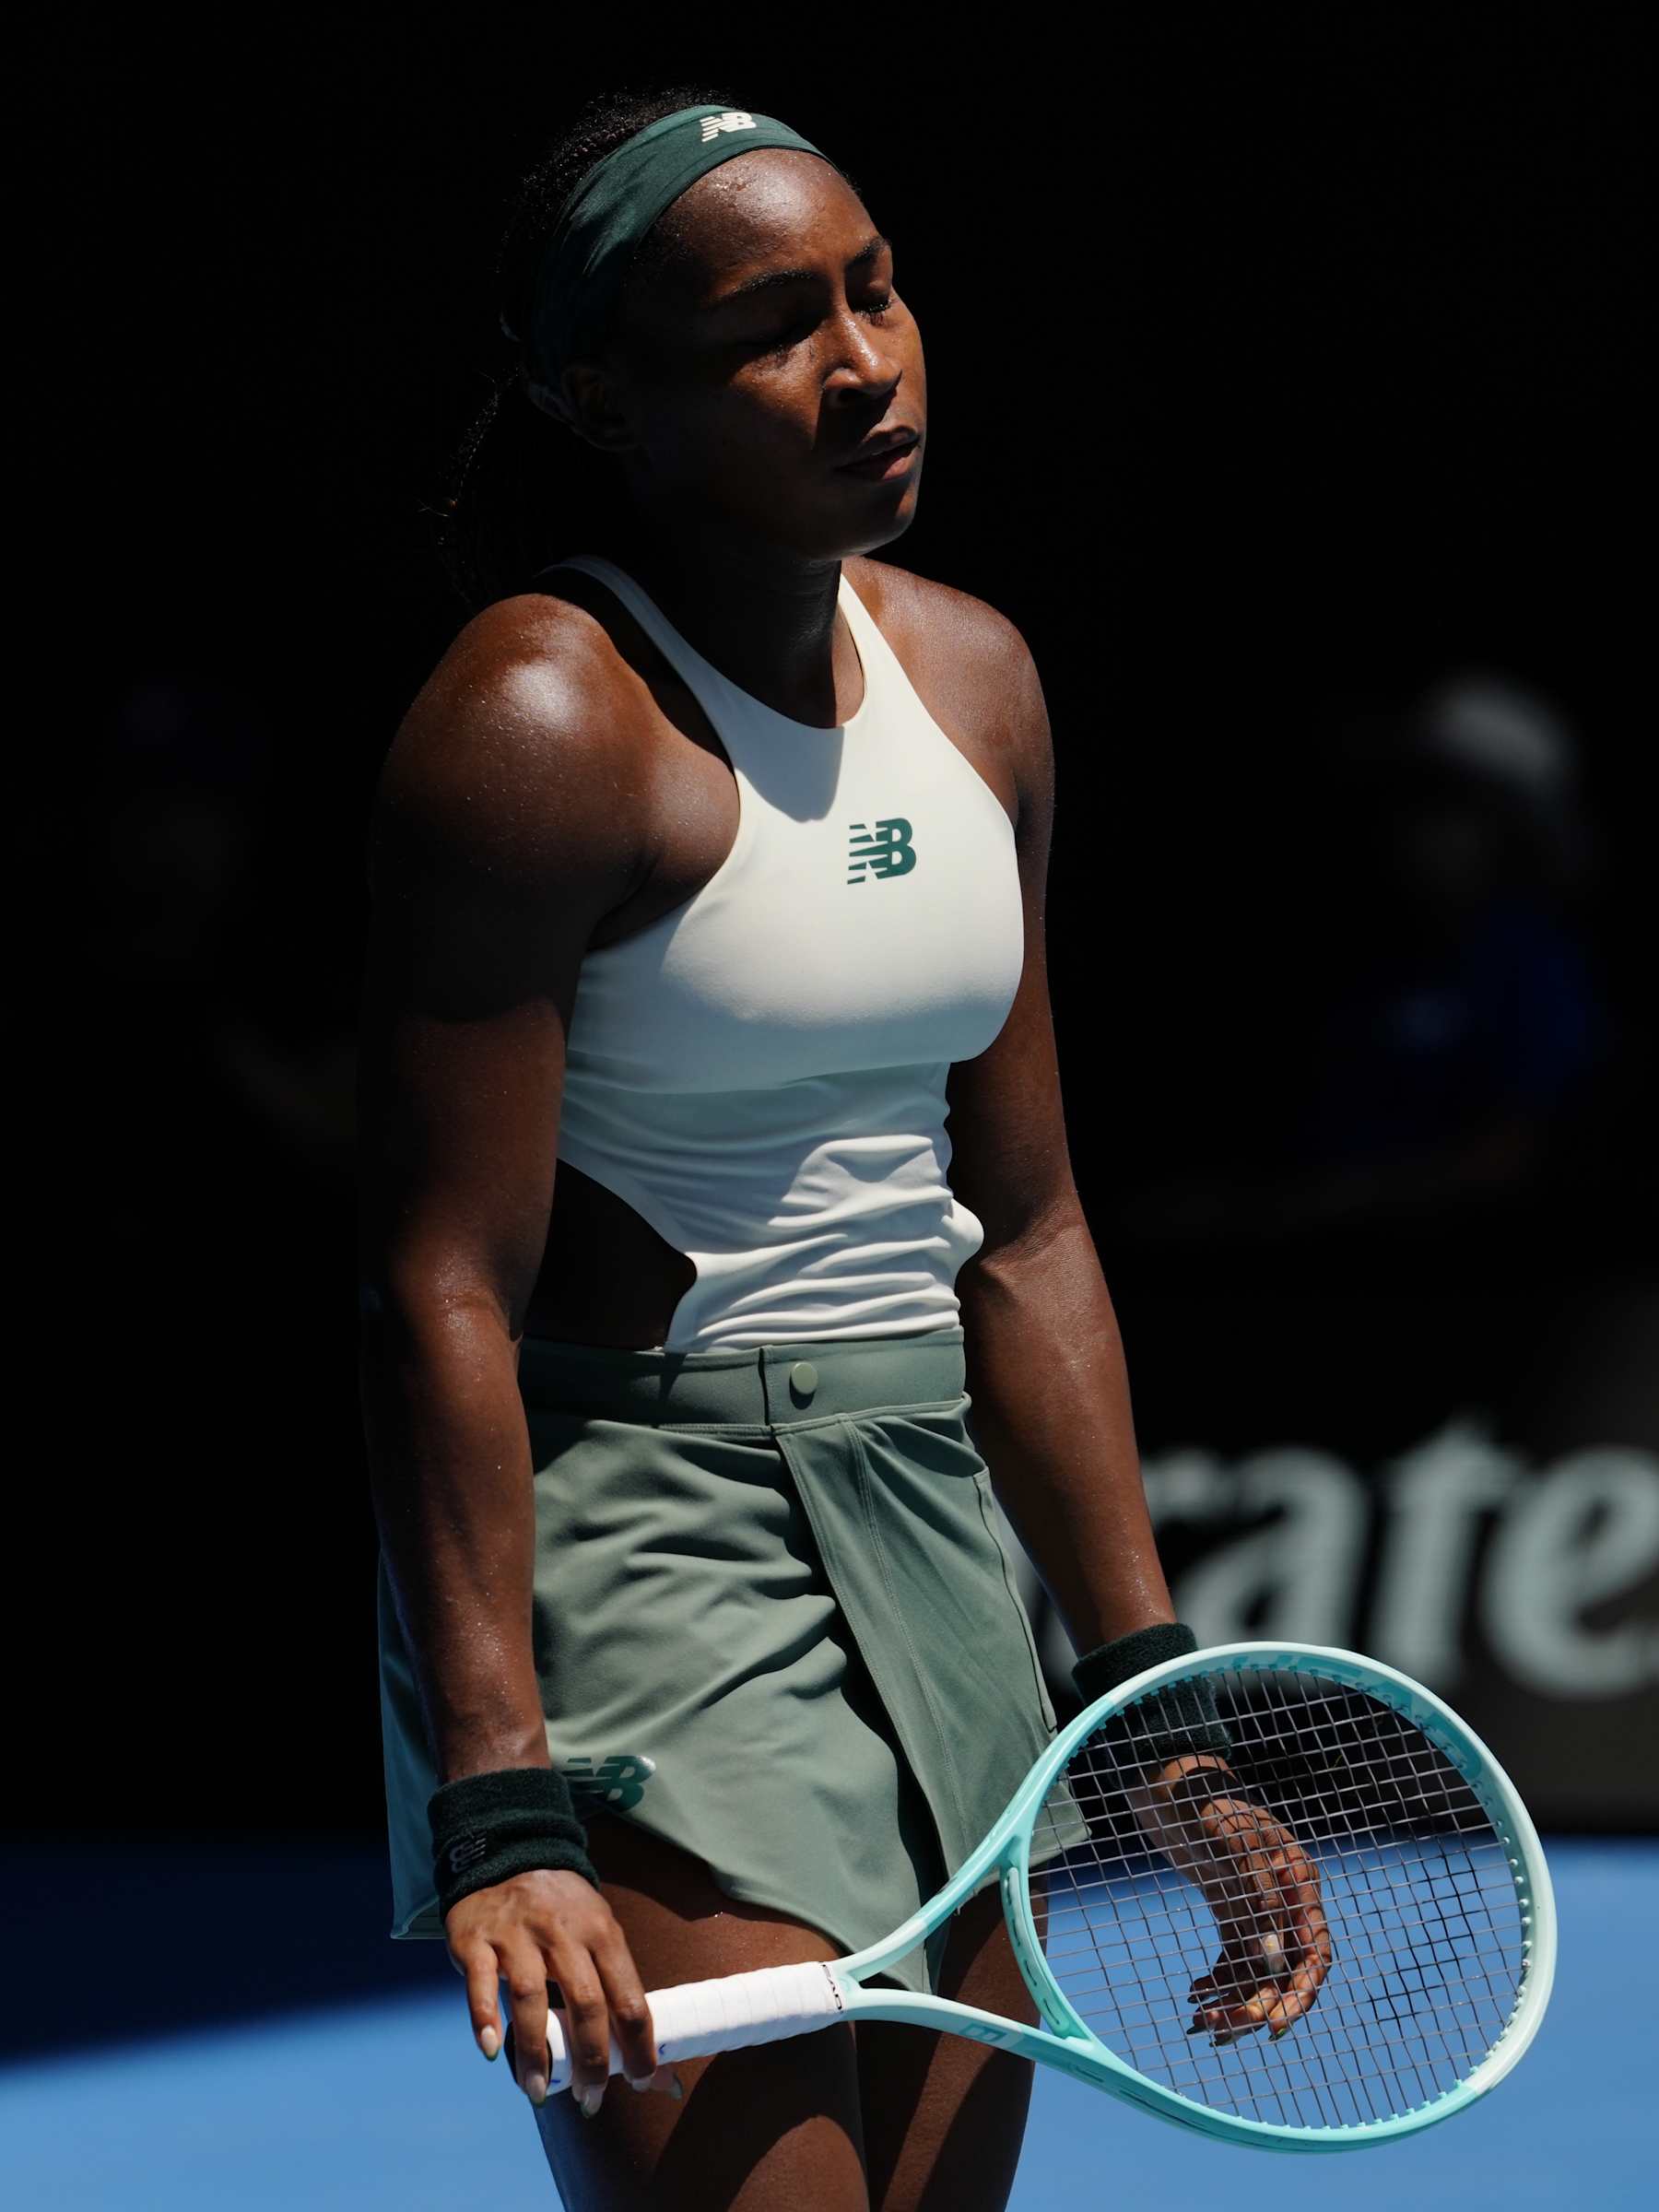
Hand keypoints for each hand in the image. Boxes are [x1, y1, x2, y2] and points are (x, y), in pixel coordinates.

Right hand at [444, 1868, 680, 2113]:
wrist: (508, 1853)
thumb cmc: (562, 1913)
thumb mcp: (598, 1934)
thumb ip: (617, 1992)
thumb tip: (656, 2066)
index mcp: (602, 1933)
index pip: (629, 1996)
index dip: (639, 2045)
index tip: (642, 2082)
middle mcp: (562, 1933)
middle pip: (585, 2002)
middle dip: (592, 2059)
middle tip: (591, 2101)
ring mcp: (517, 1934)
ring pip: (531, 1996)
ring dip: (536, 2052)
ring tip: (538, 2091)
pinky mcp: (477, 1938)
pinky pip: (481, 1981)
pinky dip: (484, 2016)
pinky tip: (491, 2049)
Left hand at [1126, 1755, 1331, 2043]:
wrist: (1175, 1788)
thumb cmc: (1206, 1803)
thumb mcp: (1231, 1840)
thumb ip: (1254, 1894)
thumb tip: (1271, 1958)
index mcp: (1298, 1882)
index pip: (1315, 1952)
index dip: (1301, 1993)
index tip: (1276, 2026)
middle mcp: (1286, 1903)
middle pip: (1284, 1972)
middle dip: (1256, 2005)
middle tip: (1218, 2027)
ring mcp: (1260, 1911)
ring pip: (1258, 1973)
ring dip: (1234, 2001)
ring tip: (1201, 2021)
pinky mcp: (1234, 1915)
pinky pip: (1235, 1961)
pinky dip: (1218, 1982)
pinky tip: (1194, 1993)